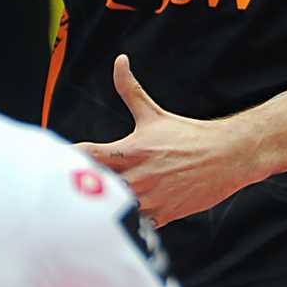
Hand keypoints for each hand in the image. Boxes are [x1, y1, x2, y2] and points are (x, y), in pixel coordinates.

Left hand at [75, 56, 260, 225]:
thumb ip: (130, 89)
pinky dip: (127, 223)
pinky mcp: (163, 215)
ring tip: (94, 205)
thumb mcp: (154, 114)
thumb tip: (119, 61)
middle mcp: (139, 176)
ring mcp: (151, 198)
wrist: (228, 156)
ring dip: (105, 207)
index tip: (59, 158)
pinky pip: (136, 226)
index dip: (69, 157)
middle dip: (83, 187)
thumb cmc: (188, 135)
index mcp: (132, 149)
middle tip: (73, 186)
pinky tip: (121, 218)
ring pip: (114, 211)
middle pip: (95, 188)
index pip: (88, 155)